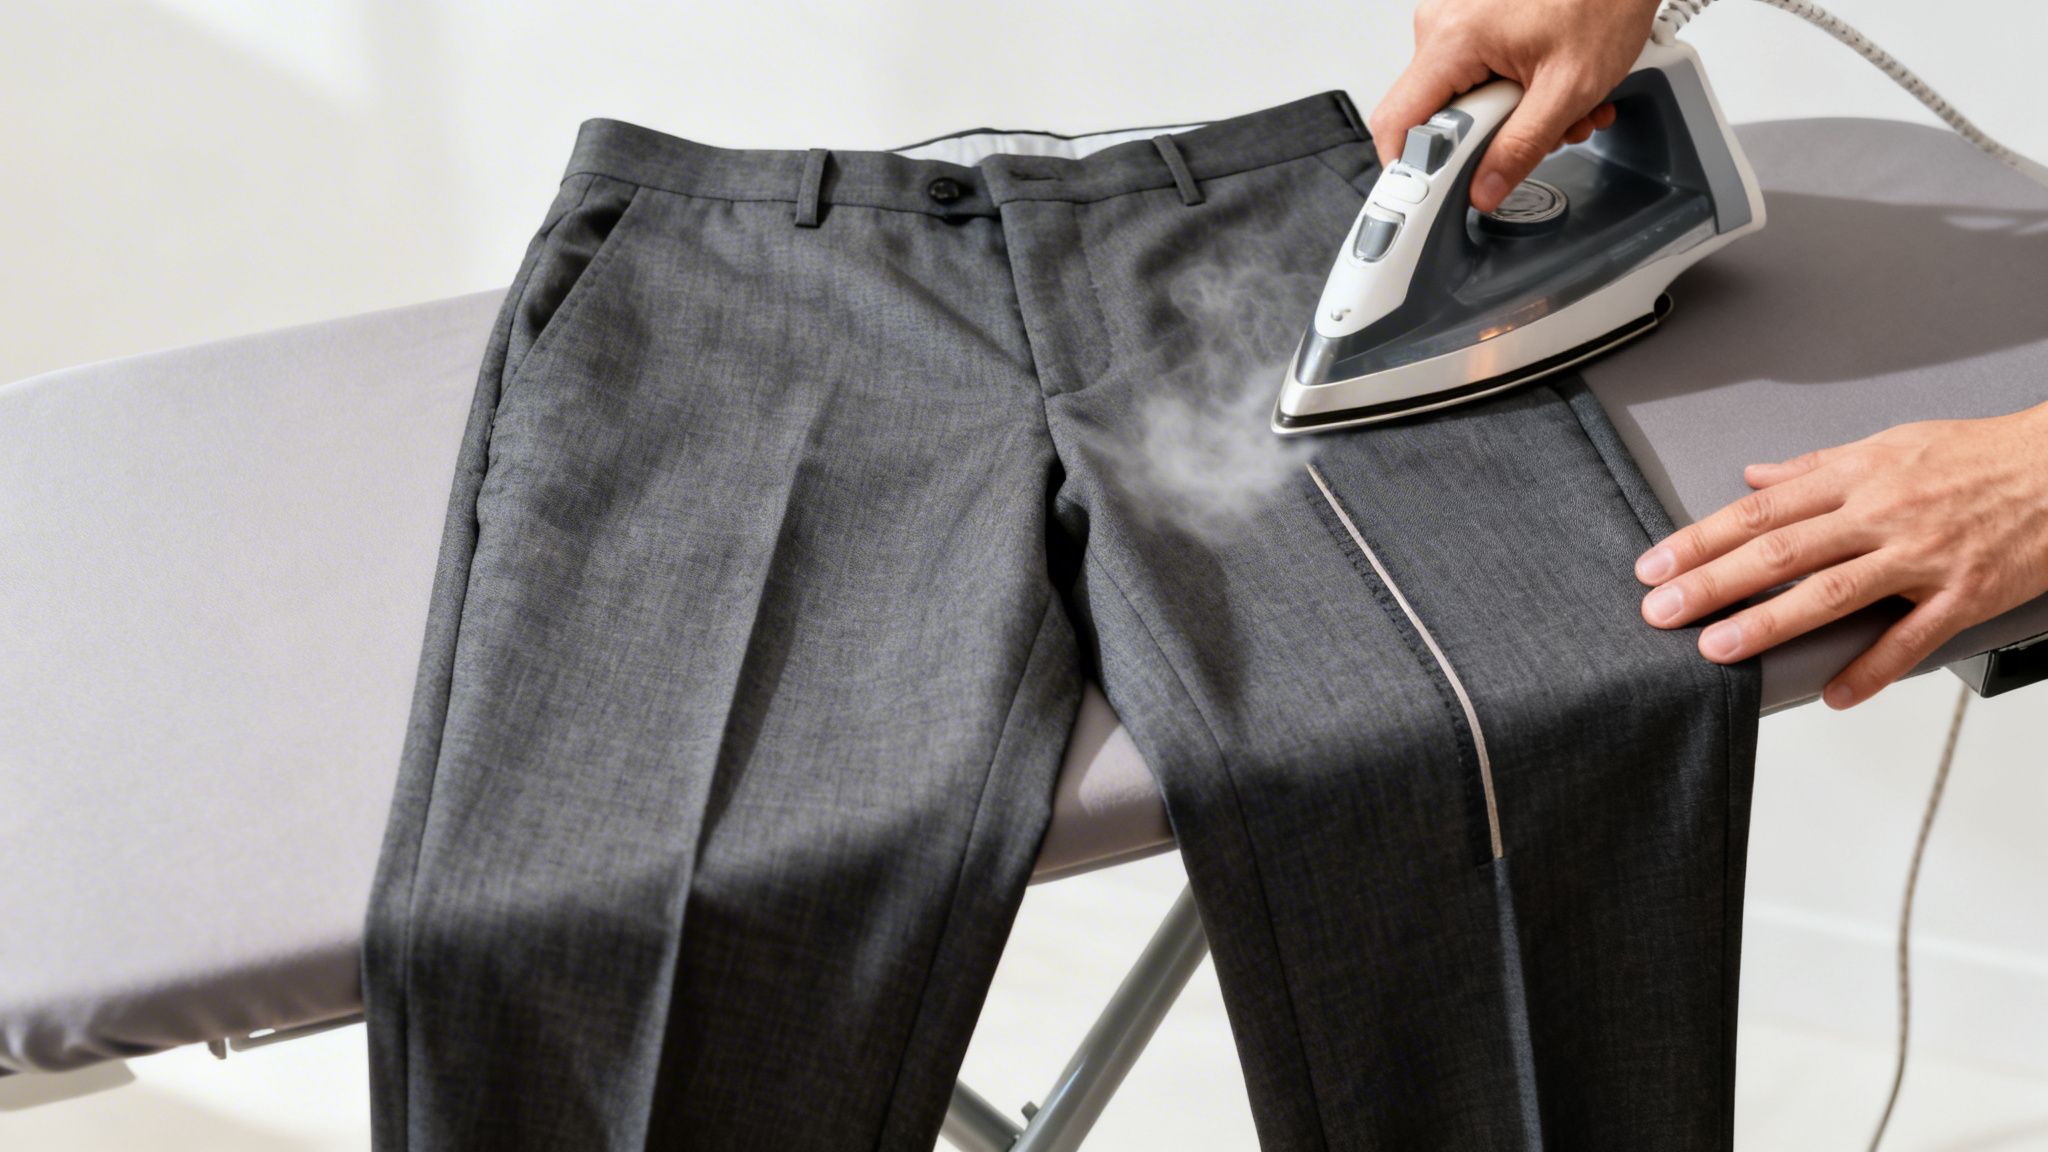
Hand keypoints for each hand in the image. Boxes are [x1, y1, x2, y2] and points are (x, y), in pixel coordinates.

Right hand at [1369, 0, 1661, 212]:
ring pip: (1461, 98)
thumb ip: (1521, 146)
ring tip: (1562, 108)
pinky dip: (1513, 93)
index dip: (1413, 170)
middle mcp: (1441, 24)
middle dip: (1488, 141)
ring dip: (1511, 119)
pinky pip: (1475, 74)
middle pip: (1434, 116)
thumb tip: (1485, 188)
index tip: (1436, 197)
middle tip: (1537, 138)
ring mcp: (1455, 20)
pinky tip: (1551, 88)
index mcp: (1452, 38)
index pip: (1396, 124)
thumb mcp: (1569, 87)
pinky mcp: (1473, 21)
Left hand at [1633, 403, 2047, 707]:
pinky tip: (1833, 693)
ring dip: (1769, 622)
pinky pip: (1910, 638)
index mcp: (1857, 476)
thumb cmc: (1977, 456)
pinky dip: (1870, 669)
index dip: (1700, 539)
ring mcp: (1922, 555)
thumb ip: (1815, 468)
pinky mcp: (1964, 593)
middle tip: (1662, 611)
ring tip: (1718, 647)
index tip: (1655, 566)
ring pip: (1832, 592)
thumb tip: (1754, 477)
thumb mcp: (1888, 444)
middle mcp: (1881, 513)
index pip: (1759, 512)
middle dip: (1712, 582)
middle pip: (1780, 551)